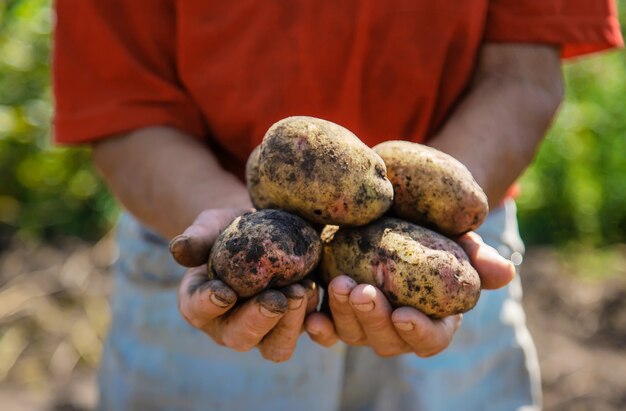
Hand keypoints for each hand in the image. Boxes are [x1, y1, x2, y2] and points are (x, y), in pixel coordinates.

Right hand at [170, 209, 320, 361]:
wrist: (266, 232)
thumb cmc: (231, 228)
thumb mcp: (212, 225)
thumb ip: (197, 237)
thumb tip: (178, 249)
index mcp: (200, 303)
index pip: (197, 310)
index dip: (208, 304)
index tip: (224, 291)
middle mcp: (229, 325)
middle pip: (239, 338)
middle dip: (258, 321)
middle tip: (275, 298)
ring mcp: (264, 331)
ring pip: (276, 348)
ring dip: (289, 325)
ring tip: (300, 291)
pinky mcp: (294, 326)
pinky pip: (305, 334)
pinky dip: (313, 318)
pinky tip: (316, 290)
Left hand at [304, 231, 515, 355]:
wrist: (398, 213)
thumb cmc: (432, 228)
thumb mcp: (456, 237)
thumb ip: (477, 256)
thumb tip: (504, 271)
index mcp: (433, 318)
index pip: (431, 340)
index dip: (420, 333)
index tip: (404, 314)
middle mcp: (397, 327)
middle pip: (387, 341)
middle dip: (373, 319)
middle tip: (363, 291)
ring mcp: (365, 322)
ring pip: (354, 334)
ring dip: (345, 315)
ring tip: (340, 283)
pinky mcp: (337, 310)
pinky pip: (326, 329)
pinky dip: (318, 325)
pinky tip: (310, 311)